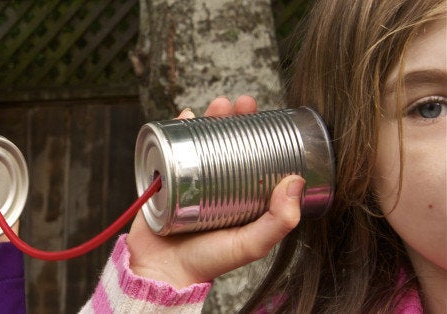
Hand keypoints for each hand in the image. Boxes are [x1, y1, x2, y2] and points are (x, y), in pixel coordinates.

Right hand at [127, 96, 302, 288]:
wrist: (161, 272)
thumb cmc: (207, 262)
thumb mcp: (250, 244)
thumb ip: (277, 222)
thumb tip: (296, 182)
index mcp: (238, 195)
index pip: (250, 156)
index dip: (257, 133)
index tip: (266, 117)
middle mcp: (213, 183)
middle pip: (224, 142)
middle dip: (232, 118)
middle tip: (240, 104)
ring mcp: (187, 179)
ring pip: (198, 140)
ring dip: (205, 118)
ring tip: (214, 106)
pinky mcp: (163, 179)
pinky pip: (168, 149)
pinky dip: (173, 131)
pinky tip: (182, 118)